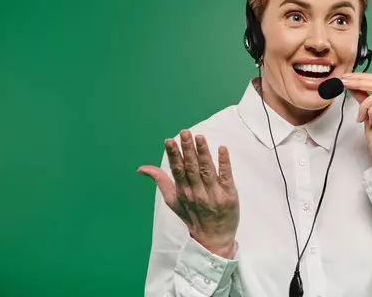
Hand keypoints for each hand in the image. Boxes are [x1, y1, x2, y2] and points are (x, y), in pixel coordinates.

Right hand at [138, 130, 239, 258]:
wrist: (213, 239)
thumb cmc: (192, 216)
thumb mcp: (173, 200)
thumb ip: (160, 181)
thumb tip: (142, 168)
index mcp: (183, 192)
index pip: (177, 170)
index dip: (173, 155)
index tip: (169, 140)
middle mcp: (197, 192)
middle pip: (191, 168)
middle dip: (188, 149)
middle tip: (185, 132)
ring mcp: (213, 194)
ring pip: (207, 170)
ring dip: (203, 152)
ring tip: (199, 137)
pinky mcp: (229, 195)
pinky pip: (226, 176)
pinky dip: (224, 162)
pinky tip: (222, 149)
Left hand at [341, 73, 371, 172]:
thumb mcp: (367, 111)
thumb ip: (363, 96)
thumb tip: (351, 82)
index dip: (362, 77)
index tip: (346, 78)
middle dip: (358, 82)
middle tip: (344, 82)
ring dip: (365, 105)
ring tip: (362, 117)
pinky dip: (371, 111)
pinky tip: (371, 121)